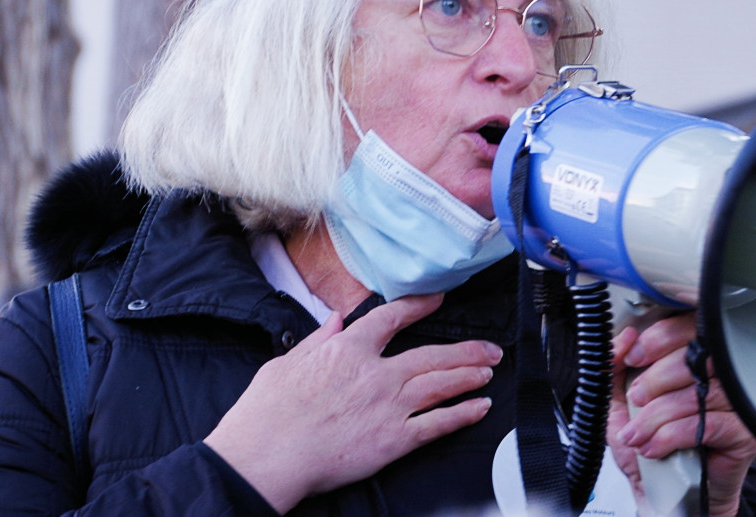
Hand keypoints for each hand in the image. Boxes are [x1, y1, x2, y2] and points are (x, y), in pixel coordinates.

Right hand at [205, 293, 500, 512]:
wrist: (266, 456)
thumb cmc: (267, 413)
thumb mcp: (286, 362)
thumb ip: (317, 339)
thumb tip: (336, 320)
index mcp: (348, 350)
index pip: (391, 318)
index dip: (418, 306)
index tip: (438, 299)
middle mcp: (376, 373)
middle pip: (431, 354)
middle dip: (465, 350)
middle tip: (489, 348)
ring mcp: (388, 406)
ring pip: (441, 383)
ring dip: (470, 375)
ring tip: (489, 370)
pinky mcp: (394, 439)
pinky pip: (437, 424)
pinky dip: (463, 414)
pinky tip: (480, 407)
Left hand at [607, 312, 755, 516]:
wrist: (671, 493)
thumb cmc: (653, 442)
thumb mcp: (621, 402)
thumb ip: (616, 367)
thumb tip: (623, 338)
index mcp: (699, 355)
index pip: (690, 326)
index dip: (660, 338)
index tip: (636, 356)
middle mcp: (725, 373)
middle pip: (695, 357)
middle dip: (655, 379)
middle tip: (636, 400)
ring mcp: (738, 401)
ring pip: (695, 394)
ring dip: (656, 417)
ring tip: (637, 435)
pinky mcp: (746, 431)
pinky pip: (704, 424)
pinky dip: (670, 437)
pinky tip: (654, 448)